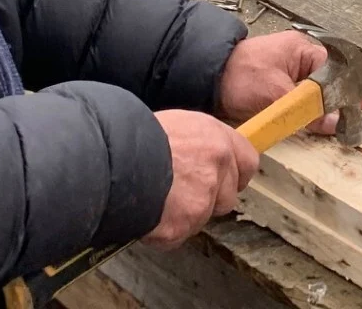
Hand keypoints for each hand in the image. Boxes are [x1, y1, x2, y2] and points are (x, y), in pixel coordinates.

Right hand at [142, 110, 259, 247]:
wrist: (113, 160)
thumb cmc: (137, 137)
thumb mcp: (179, 125)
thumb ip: (201, 144)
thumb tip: (206, 158)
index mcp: (217, 139)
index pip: (248, 163)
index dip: (234, 175)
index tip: (224, 180)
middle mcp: (217, 168)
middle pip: (227, 197)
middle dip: (207, 200)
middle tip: (180, 192)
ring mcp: (202, 200)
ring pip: (201, 218)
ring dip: (185, 216)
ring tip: (157, 198)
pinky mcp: (183, 225)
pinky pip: (177, 235)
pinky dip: (164, 230)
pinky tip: (148, 212)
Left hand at [216, 32, 361, 135]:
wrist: (207, 77)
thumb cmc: (239, 75)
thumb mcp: (275, 92)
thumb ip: (307, 108)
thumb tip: (337, 122)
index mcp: (308, 51)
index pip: (343, 73)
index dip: (357, 95)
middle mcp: (306, 61)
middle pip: (337, 85)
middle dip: (347, 106)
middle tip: (357, 129)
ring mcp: (296, 77)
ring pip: (323, 97)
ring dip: (331, 114)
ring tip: (343, 134)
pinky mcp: (286, 92)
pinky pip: (308, 105)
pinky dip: (316, 118)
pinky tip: (321, 133)